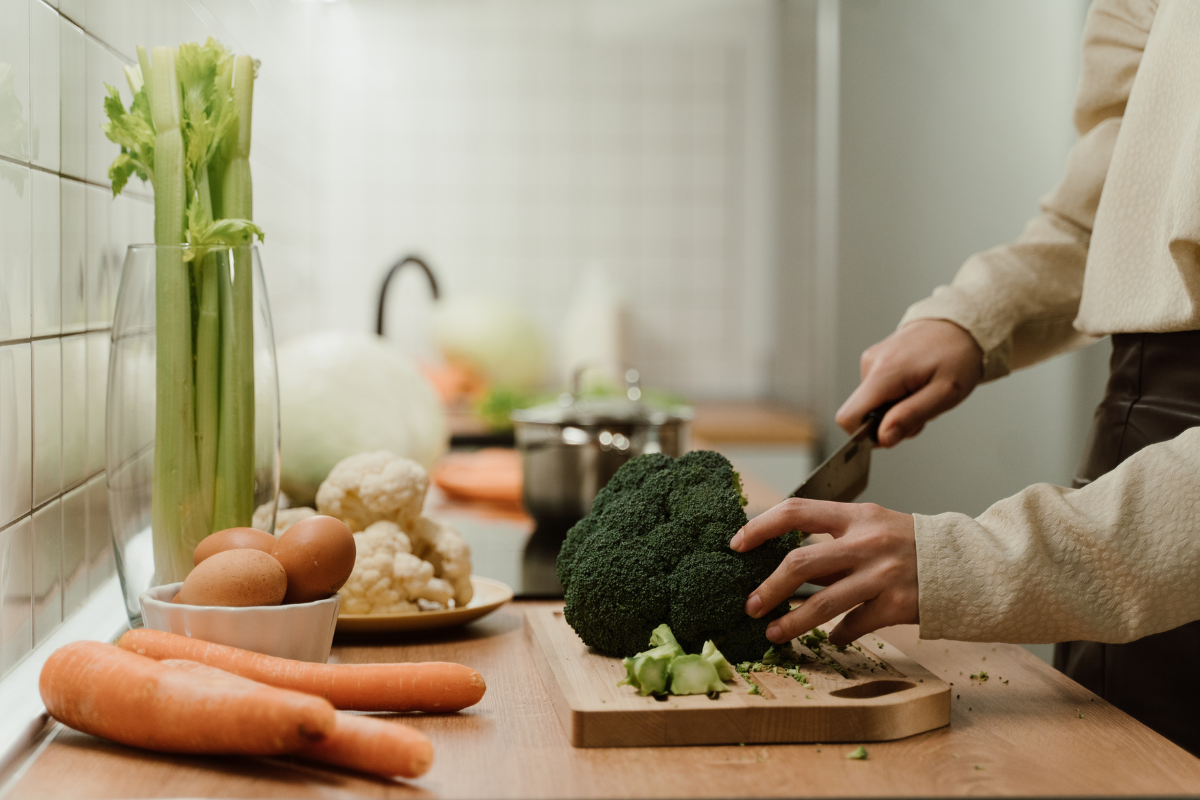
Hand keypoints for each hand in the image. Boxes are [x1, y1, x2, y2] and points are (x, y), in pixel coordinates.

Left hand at [729, 498, 918, 645]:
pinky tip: (831, 639)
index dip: (760, 526)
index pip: (796, 511)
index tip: (737, 544)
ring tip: (772, 633)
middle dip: (768, 588)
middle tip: (749, 605)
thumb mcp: (872, 528)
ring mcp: (883, 575)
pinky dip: (837, 636)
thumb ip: (833, 542)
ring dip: (791, 622)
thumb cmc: (910, 545)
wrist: (968, 564)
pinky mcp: (897, 605)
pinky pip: (854, 626)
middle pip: (800, 564)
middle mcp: (866, 542)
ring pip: (823, 604)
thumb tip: (783, 562)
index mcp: (856, 516)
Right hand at [836, 319, 983, 446]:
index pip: (848, 417)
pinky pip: (877, 391)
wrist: (961, 325)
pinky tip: (916, 385)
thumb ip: (911, 416)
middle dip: (890, 422)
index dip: (866, 435)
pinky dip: (897, 396)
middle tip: (922, 409)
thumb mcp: (945, 394)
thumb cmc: (958, 357)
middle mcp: (871, 364)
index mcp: (884, 373)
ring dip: (897, 409)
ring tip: (922, 393)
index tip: (894, 433)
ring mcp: (871, 360)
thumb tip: (882, 437)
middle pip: (862, 413)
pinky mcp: (875, 360)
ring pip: (871, 404)